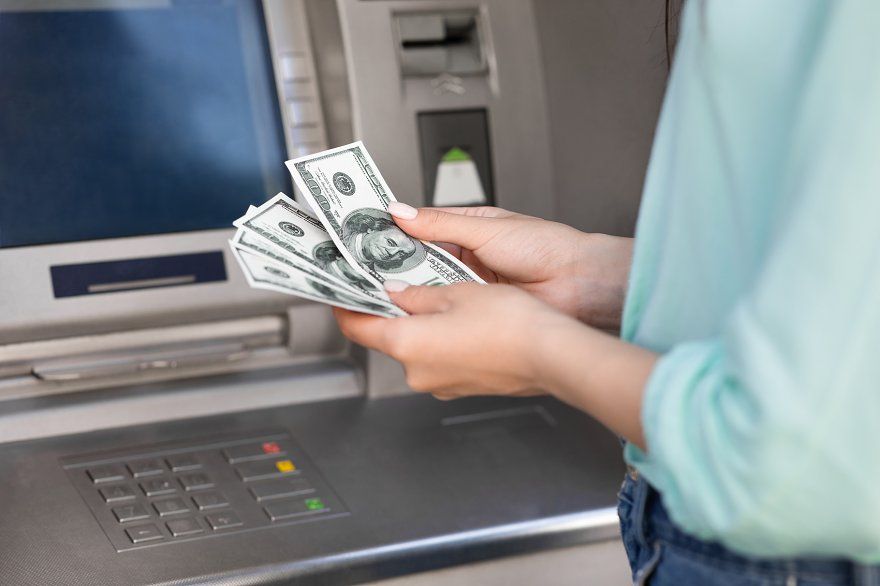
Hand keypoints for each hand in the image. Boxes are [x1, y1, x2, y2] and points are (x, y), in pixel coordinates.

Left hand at [334, 283, 572, 398]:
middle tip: (396, 280)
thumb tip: (395, 293)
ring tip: (438, 294)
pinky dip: (441, 338)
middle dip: (391, 310)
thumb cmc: (509, 325)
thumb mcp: (455, 292)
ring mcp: (441, 384)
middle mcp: (418, 373)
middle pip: (389, 337)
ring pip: (418, 347)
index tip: (341, 292)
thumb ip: (416, 294)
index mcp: (407, 346)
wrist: (552, 355)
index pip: (358, 328)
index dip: (346, 307)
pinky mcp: (463, 386)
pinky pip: (440, 358)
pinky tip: (462, 319)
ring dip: (420, 323)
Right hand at [387, 203, 632, 329]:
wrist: (578, 283)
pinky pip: (445, 308)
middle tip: (362, 267)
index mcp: (467, 230)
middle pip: (418, 262)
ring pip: (428, 287)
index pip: (419, 229)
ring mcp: (470, 286)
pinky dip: (429, 308)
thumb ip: (439, 223)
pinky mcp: (476, 311)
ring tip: (380, 287)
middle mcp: (465, 258)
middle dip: (393, 265)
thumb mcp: (486, 227)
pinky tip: (410, 308)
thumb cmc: (545, 246)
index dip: (392, 233)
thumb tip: (401, 211)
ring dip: (409, 288)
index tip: (364, 235)